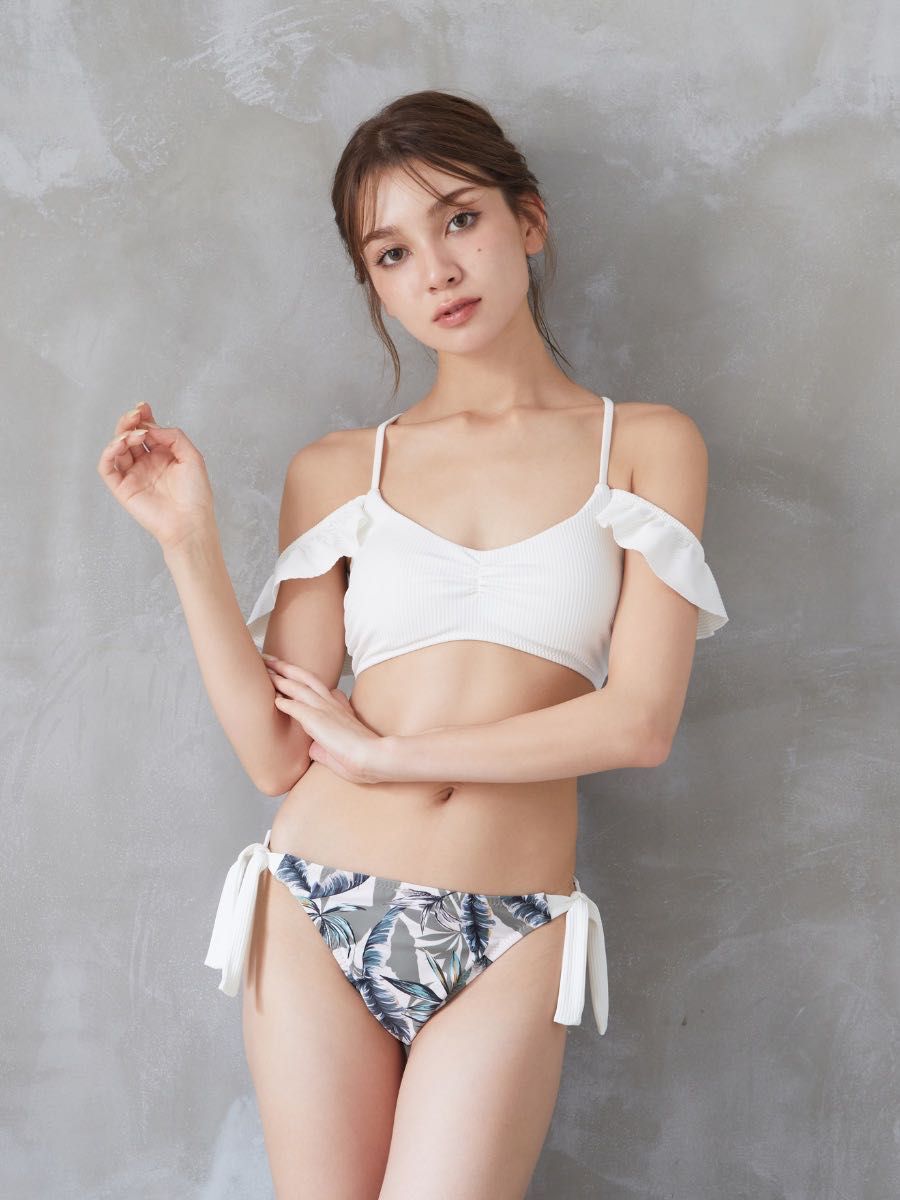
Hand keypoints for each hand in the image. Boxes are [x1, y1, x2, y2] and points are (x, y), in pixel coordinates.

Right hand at [96, 401, 216, 549]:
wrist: (190, 522)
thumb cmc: (196, 495)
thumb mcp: (192, 457)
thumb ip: (173, 437)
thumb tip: (151, 428)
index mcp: (163, 456)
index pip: (147, 431)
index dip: (143, 417)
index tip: (144, 407)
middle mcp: (147, 464)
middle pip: (130, 436)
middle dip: (130, 422)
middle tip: (136, 414)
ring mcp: (133, 475)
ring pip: (117, 449)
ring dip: (122, 435)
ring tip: (135, 434)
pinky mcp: (122, 488)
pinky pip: (107, 467)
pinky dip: (109, 452)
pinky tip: (121, 443)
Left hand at [263, 654, 390, 784]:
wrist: (375, 758)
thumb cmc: (361, 760)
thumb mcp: (340, 750)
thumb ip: (324, 746)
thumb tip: (314, 749)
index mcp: (337, 709)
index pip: (315, 687)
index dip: (299, 678)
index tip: (286, 673)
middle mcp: (331, 704)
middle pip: (304, 678)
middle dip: (284, 667)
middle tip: (267, 659)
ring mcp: (325, 710)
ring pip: (299, 687)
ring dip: (280, 678)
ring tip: (264, 669)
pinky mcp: (319, 720)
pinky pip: (297, 707)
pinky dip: (284, 702)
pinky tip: (273, 699)